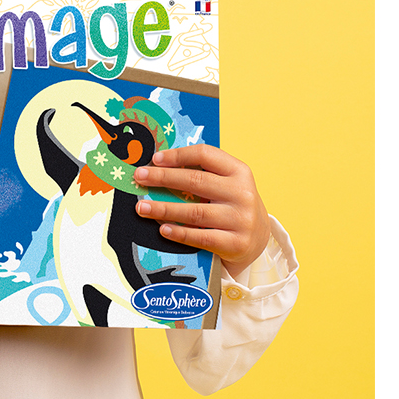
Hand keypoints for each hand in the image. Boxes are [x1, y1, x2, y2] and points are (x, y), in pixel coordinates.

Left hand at [134, 145, 272, 273]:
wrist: (258, 238)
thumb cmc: (234, 206)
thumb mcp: (229, 184)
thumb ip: (204, 173)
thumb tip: (160, 165)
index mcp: (240, 172)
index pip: (206, 155)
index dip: (178, 155)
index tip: (154, 159)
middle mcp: (242, 193)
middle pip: (196, 181)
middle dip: (163, 178)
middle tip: (139, 177)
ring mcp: (241, 219)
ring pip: (195, 212)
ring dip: (164, 208)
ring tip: (142, 207)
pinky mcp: (236, 243)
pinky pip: (201, 237)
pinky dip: (179, 233)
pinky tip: (162, 229)